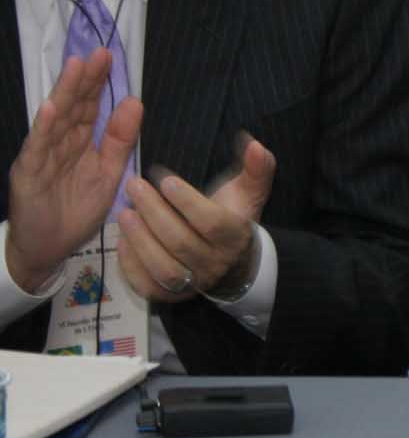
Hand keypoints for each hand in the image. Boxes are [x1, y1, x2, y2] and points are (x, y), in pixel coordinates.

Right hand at [5, 50, 141, 292]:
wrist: (47, 248)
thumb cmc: (76, 210)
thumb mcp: (108, 172)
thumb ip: (120, 139)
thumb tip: (135, 102)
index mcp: (79, 142)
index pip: (90, 107)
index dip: (99, 83)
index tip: (111, 58)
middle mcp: (59, 143)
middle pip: (73, 106)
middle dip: (85, 79)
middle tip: (99, 53)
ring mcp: (41, 156)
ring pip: (55, 120)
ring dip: (65, 93)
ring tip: (76, 67)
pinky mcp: (28, 174)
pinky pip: (37, 148)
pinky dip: (44, 127)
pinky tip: (51, 107)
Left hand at [117, 137, 275, 303]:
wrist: (233, 264)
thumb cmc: (233, 217)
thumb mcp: (248, 192)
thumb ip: (256, 168)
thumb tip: (253, 142)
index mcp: (234, 237)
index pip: (210, 222)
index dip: (186, 201)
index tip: (164, 178)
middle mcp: (215, 264)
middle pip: (182, 243)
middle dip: (154, 213)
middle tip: (133, 186)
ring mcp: (192, 283)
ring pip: (164, 267)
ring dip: (141, 240)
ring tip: (123, 213)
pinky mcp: (170, 295)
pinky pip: (147, 285)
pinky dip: (131, 265)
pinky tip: (122, 240)